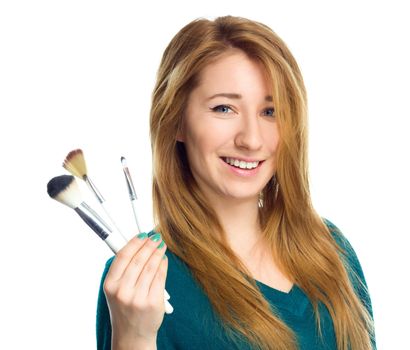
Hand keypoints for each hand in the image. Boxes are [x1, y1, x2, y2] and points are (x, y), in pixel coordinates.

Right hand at [103, 232, 167, 346]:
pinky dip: (163, 265)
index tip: (143, 234)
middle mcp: (122, 291)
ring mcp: (138, 298)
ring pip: (151, 266)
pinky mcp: (153, 303)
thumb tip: (138, 244)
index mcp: (110, 285)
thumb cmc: (124, 308)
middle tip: (156, 237)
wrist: (132, 335)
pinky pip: (160, 277)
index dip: (134, 242)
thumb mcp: (115, 290)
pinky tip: (164, 259)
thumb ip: (123, 269)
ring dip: (158, 252)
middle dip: (149, 244)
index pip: (123, 256)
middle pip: (138, 259)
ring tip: (161, 245)